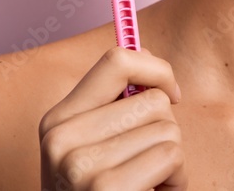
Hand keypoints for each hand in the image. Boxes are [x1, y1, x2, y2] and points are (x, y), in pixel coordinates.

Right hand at [39, 46, 188, 189]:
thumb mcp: (94, 150)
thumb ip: (114, 107)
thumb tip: (147, 57)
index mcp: (57, 120)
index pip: (116, 60)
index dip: (156, 68)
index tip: (172, 92)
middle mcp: (61, 138)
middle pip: (152, 100)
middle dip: (165, 132)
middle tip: (147, 166)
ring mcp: (80, 164)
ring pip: (167, 129)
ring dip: (173, 162)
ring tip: (147, 185)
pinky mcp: (106, 188)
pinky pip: (170, 156)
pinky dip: (176, 180)